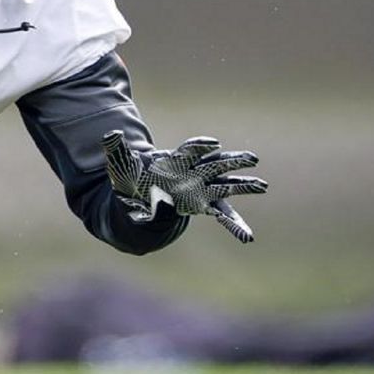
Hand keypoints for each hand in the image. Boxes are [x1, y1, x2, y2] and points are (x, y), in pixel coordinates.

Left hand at [101, 130, 266, 242]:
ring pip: (225, 185)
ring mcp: (200, 187)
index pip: (189, 150)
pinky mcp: (202, 204)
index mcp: (173, 160)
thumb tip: (110, 135)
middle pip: (215, 163)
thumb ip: (117, 150)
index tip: (212, 143)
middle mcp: (191, 172)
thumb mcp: (120, 164)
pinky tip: (247, 237)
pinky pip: (221, 214)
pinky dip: (233, 224)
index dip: (200, 146)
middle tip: (252, 158)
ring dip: (242, 185)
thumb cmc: (130, 177)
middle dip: (232, 161)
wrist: (136, 194)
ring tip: (262, 186)